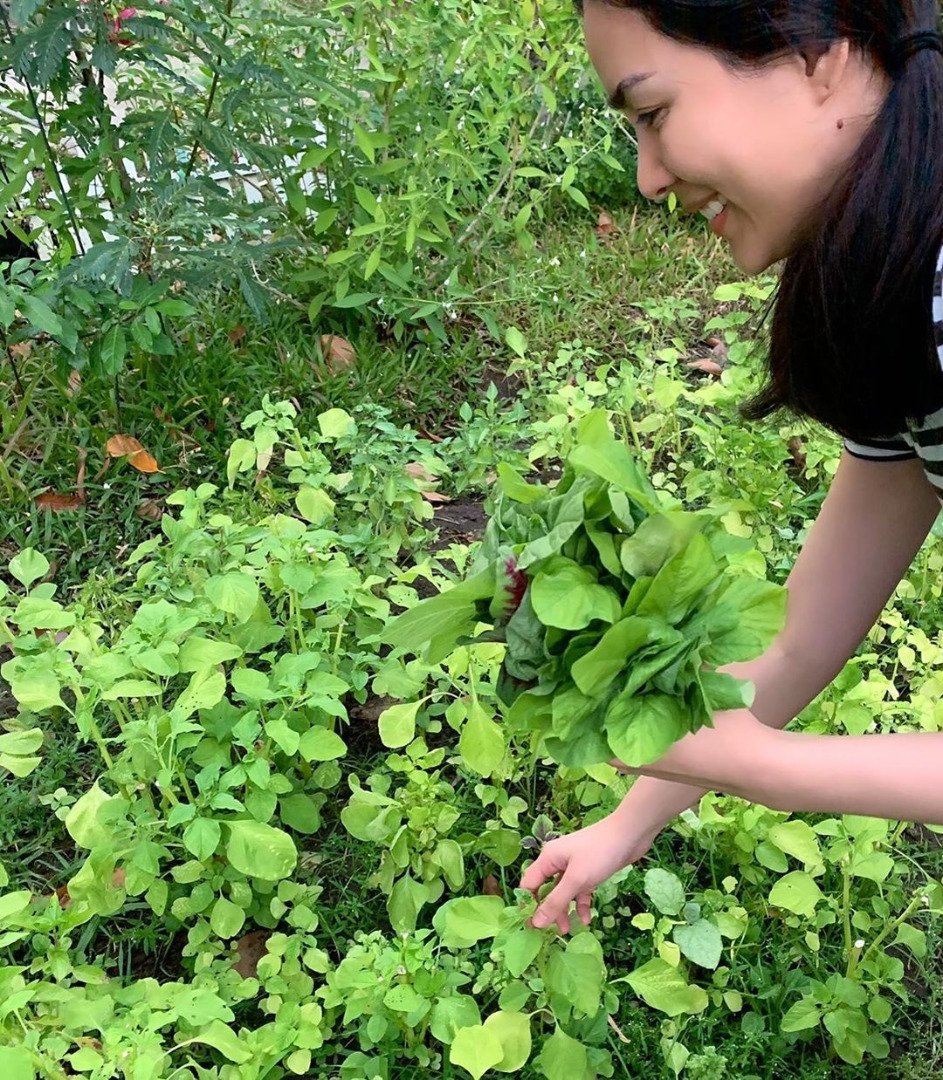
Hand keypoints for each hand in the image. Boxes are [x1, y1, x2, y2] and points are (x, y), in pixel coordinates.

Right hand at [518, 811, 656, 933]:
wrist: (630, 836)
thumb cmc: (599, 854)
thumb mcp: (576, 880)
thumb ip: (556, 901)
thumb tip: (535, 922)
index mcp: (548, 859)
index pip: (529, 884)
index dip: (529, 905)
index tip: (532, 927)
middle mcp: (558, 862)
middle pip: (546, 890)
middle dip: (549, 911)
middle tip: (553, 933)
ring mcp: (574, 867)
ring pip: (564, 893)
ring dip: (565, 910)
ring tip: (568, 930)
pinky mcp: (589, 872)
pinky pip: (580, 891)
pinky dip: (581, 904)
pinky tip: (586, 919)